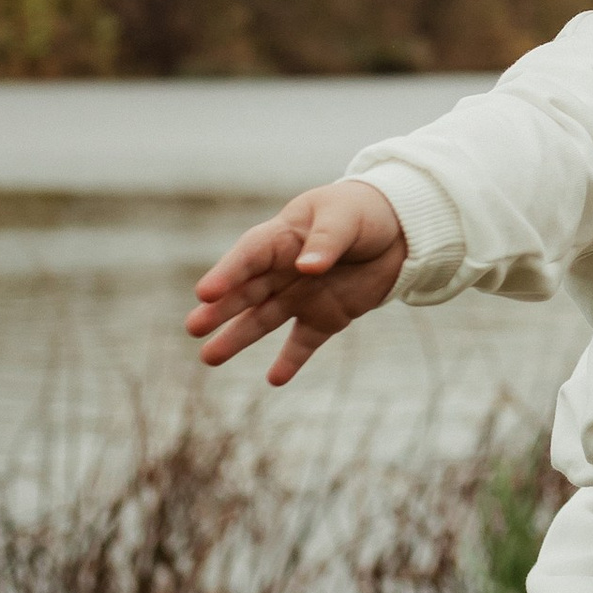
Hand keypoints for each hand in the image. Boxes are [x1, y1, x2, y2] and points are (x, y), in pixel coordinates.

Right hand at [187, 182, 407, 383]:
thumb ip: (327, 240)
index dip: (227, 273)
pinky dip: (290, 361)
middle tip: (193, 328)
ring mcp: (301, 296)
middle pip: (247, 291)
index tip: (204, 292)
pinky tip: (274, 380)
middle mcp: (283, 269)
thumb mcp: (346, 217)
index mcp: (282, 236)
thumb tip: (307, 267)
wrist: (400, 232)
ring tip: (208, 358)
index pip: (250, 256)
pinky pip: (303, 342)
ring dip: (238, 338)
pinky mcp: (324, 318)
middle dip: (220, 310)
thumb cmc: (363, 212)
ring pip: (263, 319)